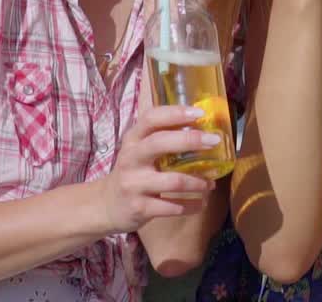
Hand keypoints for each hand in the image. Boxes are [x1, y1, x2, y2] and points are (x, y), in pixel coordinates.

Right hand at [97, 104, 219, 233]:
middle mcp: (130, 158)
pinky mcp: (139, 207)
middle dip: (191, 140)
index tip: (199, 113)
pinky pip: (172, 207)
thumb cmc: (133, 171)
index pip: (151, 118)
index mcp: (133, 139)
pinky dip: (191, 205)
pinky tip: (200, 203)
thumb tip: (202, 124)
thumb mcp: (139, 150)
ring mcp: (133, 184)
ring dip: (198, 182)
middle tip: (214, 141)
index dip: (175, 113)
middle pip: (160, 143)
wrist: (107, 205)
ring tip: (211, 184)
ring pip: (173, 181)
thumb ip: (162, 136)